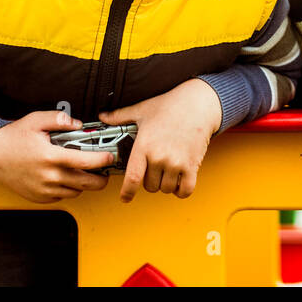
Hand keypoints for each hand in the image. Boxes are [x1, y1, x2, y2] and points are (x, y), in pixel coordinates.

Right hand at [0, 110, 112, 203]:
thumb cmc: (13, 137)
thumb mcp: (36, 120)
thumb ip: (60, 119)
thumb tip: (78, 124)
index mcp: (50, 157)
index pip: (85, 162)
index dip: (102, 160)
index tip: (110, 157)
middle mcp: (48, 176)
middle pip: (85, 183)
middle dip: (100, 179)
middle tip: (105, 172)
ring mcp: (43, 189)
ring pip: (75, 192)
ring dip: (83, 184)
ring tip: (85, 174)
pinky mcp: (37, 197)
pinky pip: (61, 197)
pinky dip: (67, 190)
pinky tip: (66, 178)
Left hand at [99, 78, 222, 201]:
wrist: (198, 104)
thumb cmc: (170, 106)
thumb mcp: (142, 110)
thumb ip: (120, 116)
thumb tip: (102, 116)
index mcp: (144, 146)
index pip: (132, 178)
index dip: (127, 192)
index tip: (125, 197)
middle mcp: (159, 157)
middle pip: (149, 186)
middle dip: (149, 181)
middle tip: (154, 169)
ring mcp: (176, 163)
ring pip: (166, 189)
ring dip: (165, 184)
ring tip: (167, 171)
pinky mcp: (192, 166)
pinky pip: (184, 190)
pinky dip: (181, 190)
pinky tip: (179, 180)